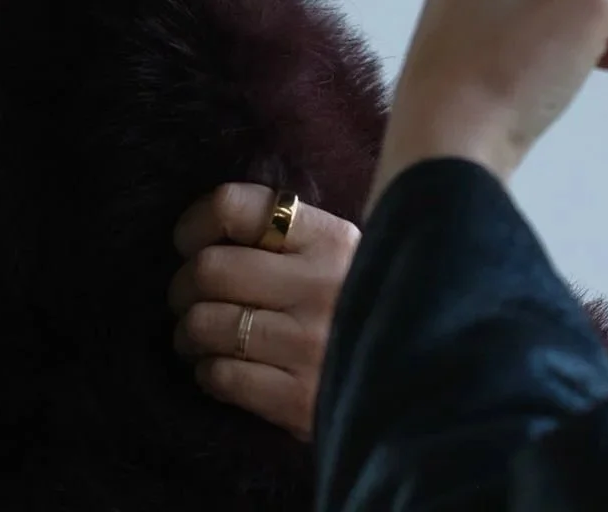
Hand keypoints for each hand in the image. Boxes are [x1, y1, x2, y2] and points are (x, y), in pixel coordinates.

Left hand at [168, 183, 359, 441]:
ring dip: (188, 333)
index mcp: (331, 239)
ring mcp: (311, 345)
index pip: (235, 207)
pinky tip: (220, 370)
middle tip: (187, 298)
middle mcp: (321, 286)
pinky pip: (223, 376)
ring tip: (196, 337)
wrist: (424, 385)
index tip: (188, 241)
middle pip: (210, 269)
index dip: (195, 222)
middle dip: (183, 286)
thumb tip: (214, 224)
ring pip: (207, 324)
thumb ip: (292, 236)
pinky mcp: (301, 399)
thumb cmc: (365, 311)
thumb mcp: (346, 257)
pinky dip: (208, 372)